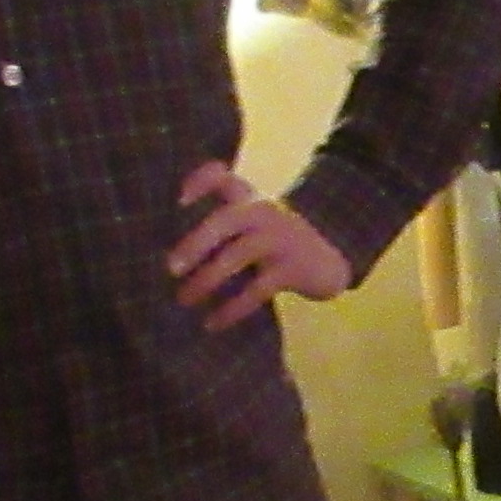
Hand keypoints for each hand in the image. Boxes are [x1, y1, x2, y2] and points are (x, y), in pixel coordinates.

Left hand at [168, 165, 347, 330]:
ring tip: (184, 300)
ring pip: (236, 256)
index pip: (224, 178)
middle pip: (224, 220)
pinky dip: (231, 309)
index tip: (178, 200)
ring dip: (206, 280)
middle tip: (170, 269)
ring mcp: (279, 240)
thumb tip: (172, 241)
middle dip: (194, 244)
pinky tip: (212, 323)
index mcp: (250, 199)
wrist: (330, 258)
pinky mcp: (291, 269)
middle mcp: (264, 212)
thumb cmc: (278, 240)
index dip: (200, 182)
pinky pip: (256, 290)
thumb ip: (222, 217)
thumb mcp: (254, 220)